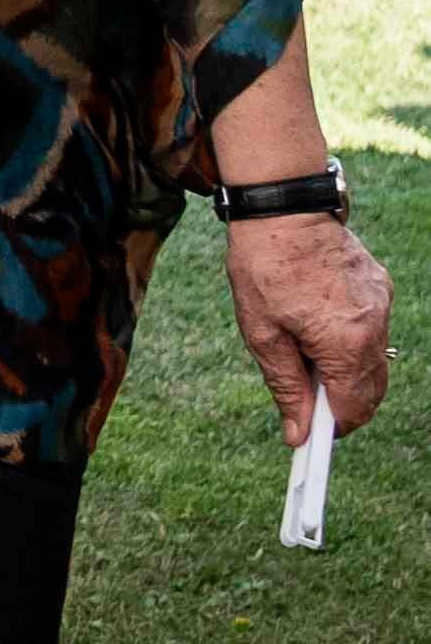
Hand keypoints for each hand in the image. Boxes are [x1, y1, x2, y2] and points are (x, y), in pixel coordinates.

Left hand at [227, 212, 392, 444]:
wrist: (281, 207)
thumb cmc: (263, 267)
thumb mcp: (261, 332)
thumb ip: (286, 386)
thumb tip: (298, 435)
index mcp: (346, 344)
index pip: (354, 408)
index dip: (333, 427)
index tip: (313, 433)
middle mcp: (374, 327)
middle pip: (371, 389)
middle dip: (341, 400)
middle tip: (305, 391)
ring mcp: (382, 305)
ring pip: (375, 360)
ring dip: (347, 367)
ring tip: (305, 346)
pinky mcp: (381, 286)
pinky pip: (373, 328)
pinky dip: (352, 336)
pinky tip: (319, 317)